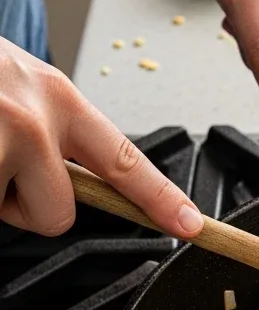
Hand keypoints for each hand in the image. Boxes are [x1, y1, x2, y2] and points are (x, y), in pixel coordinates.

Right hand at [0, 38, 202, 237]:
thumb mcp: (18, 84)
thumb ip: (53, 129)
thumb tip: (76, 180)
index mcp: (57, 97)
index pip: (124, 160)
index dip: (161, 199)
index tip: (190, 226)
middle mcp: (31, 119)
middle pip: (60, 213)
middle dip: (25, 205)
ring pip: (10, 215)